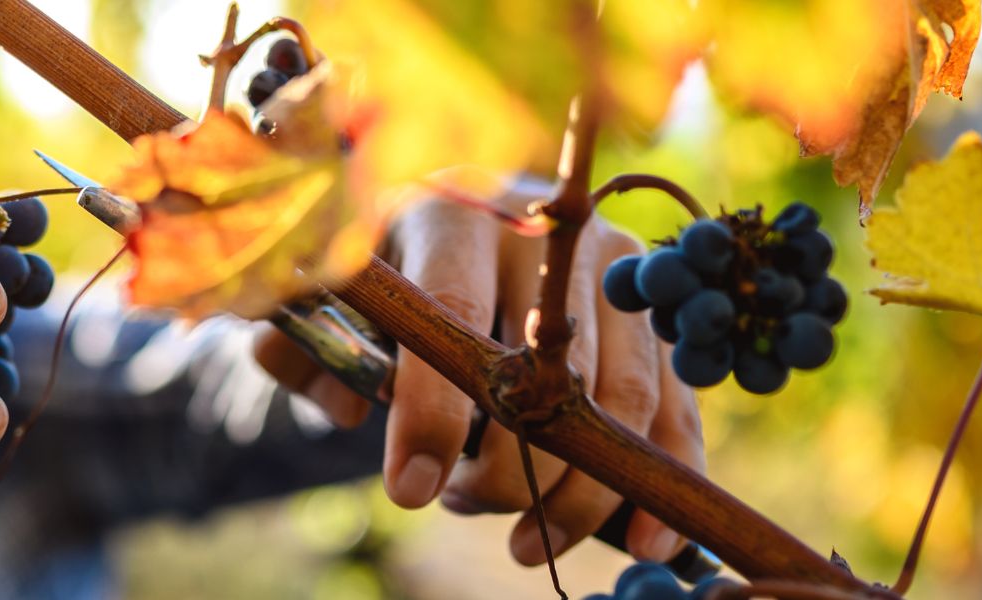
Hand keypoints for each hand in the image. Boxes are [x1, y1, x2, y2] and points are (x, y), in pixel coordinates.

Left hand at [253, 193, 704, 567]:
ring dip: (580, 492)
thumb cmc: (387, 268)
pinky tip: (646, 541)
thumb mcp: (328, 296)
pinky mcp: (651, 306)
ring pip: (620, 398)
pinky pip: (675, 402)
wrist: (462, 210)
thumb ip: (306, 350)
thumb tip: (348, 410)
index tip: (412, 492)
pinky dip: (666, 475)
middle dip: (509, 470)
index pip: (455, 316)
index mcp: (453, 216)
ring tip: (528, 542)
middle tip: (463, 507)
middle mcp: (544, 235)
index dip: (434, 412)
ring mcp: (613, 264)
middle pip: (546, 372)